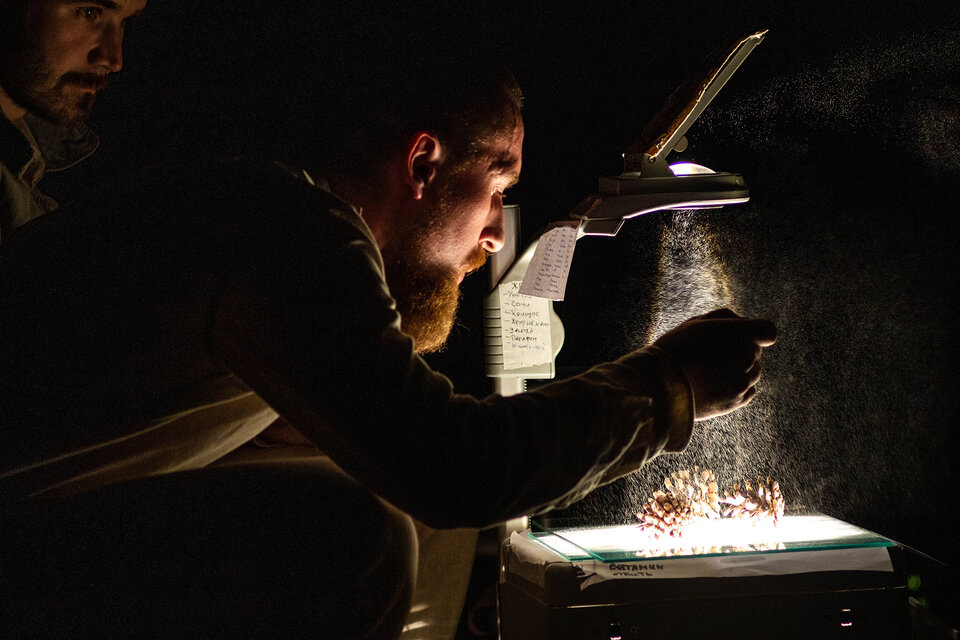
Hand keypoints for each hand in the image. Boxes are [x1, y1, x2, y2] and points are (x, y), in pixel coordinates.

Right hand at [653, 308, 776, 420]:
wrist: (660, 386)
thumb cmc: (674, 350)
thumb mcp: (696, 323)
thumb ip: (726, 318)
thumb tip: (744, 325)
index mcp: (739, 334)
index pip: (767, 332)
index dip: (754, 332)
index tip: (739, 336)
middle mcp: (747, 358)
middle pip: (755, 351)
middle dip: (739, 350)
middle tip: (709, 354)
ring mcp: (743, 381)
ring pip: (754, 372)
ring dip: (740, 369)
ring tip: (711, 371)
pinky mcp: (737, 401)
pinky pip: (749, 391)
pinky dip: (738, 387)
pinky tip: (716, 385)